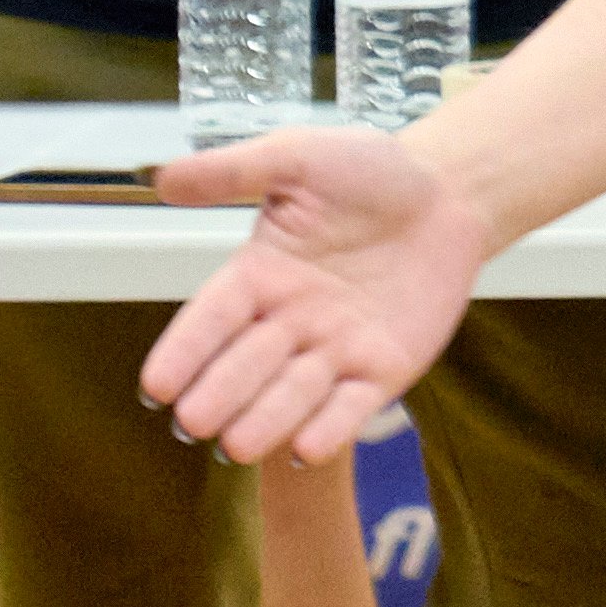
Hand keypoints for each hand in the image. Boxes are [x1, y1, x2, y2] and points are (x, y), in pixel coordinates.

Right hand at [141, 128, 491, 462]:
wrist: (450, 194)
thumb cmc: (370, 170)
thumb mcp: (298, 157)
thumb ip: (234, 171)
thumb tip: (162, 179)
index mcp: (260, 274)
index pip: (212, 318)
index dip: (184, 351)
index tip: (155, 385)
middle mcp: (290, 319)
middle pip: (246, 364)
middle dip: (220, 395)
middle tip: (191, 424)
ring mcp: (336, 349)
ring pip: (293, 392)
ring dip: (265, 420)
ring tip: (237, 448)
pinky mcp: (383, 369)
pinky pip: (352, 404)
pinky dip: (331, 428)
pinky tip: (307, 449)